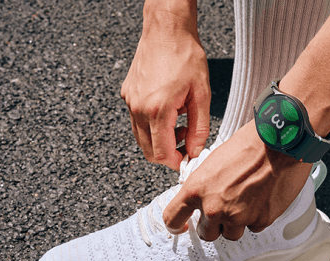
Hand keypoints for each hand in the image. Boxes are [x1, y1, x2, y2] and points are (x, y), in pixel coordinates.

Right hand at [120, 6, 210, 170]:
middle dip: (168, 153)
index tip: (187, 159)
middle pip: (148, 151)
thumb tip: (196, 151)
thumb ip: (200, 128)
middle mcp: (138, 108)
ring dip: (160, 140)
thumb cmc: (186, 56)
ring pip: (141, 137)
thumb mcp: (202, 94)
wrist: (167, 30)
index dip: (175, 162)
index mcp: (157, 110)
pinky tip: (169, 111)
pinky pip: (137, 121)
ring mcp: (130, 102)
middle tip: (186, 142)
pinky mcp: (127, 95)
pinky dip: (152, 125)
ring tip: (180, 124)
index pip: (161, 153)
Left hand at [162, 121, 312, 240]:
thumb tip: (201, 199)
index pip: (172, 218)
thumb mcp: (213, 162)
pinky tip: (261, 199)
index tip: (180, 227)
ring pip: (231, 234)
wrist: (279, 143)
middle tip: (224, 209)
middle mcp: (215, 208)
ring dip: (236, 223)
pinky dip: (256, 217)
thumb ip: (203, 186)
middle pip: (206, 234)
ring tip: (245, 201)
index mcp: (196, 190)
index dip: (175, 225)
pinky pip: (254, 227)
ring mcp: (238, 217)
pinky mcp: (260, 220)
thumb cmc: (249, 145)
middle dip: (214, 224)